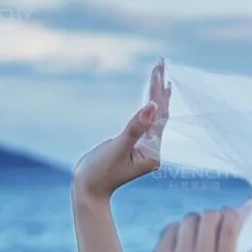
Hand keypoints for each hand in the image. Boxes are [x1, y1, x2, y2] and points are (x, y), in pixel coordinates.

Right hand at [72, 57, 170, 202]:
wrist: (89, 189)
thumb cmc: (101, 172)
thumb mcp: (118, 148)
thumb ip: (135, 128)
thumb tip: (151, 107)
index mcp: (153, 152)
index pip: (158, 116)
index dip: (158, 91)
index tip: (160, 68)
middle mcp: (153, 150)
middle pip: (160, 114)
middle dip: (160, 89)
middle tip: (161, 62)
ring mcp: (145, 149)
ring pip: (153, 117)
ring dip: (156, 95)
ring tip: (160, 74)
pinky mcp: (135, 146)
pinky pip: (145, 122)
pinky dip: (148, 107)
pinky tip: (151, 99)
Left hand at [141, 200, 251, 251]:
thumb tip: (240, 209)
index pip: (229, 229)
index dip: (231, 214)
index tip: (230, 213)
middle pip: (210, 218)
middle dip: (213, 216)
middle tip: (211, 224)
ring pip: (190, 220)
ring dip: (194, 223)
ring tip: (193, 238)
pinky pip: (171, 229)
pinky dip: (177, 232)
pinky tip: (178, 246)